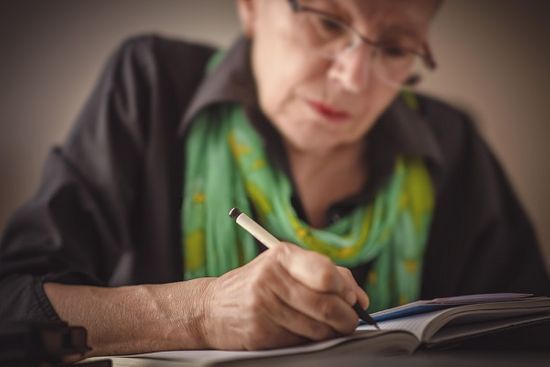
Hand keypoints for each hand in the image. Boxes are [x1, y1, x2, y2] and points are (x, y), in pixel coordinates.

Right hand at [200, 242, 369, 349]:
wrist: (212, 307)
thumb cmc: (258, 284)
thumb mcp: (285, 267)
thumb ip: (324, 274)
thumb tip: (360, 298)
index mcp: (282, 255)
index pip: (326, 274)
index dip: (346, 289)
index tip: (353, 298)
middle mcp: (271, 278)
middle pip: (326, 304)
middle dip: (347, 317)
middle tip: (350, 321)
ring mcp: (264, 306)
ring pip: (317, 328)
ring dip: (332, 332)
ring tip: (330, 327)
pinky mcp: (260, 331)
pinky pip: (301, 341)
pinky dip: (311, 340)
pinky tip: (304, 331)